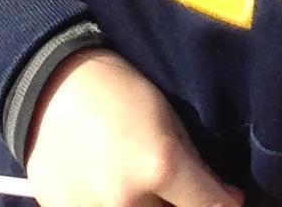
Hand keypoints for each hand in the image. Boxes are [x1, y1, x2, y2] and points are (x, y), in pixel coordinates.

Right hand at [25, 46, 238, 206]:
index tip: (227, 199)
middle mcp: (129, 202)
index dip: (224, 204)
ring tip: (136, 181)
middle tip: (171, 185)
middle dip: (178, 202)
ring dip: (146, 204)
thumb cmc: (118, 92)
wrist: (51, 87)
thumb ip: (198, 168)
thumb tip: (230, 200)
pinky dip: (115, 204)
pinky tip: (109, 186)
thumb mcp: (168, 119)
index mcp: (160, 167)